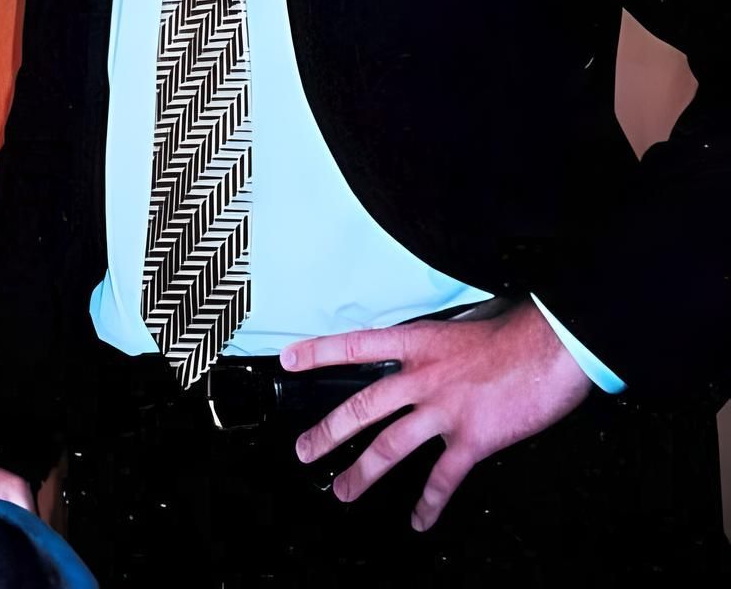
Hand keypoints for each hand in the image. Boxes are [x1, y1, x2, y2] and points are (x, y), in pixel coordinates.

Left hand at [283, 300, 591, 531]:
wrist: (553, 345)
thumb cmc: (517, 331)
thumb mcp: (464, 323)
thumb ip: (439, 343)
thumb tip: (430, 352)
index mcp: (420, 342)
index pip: (356, 345)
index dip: (319, 352)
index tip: (289, 360)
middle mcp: (424, 376)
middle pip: (362, 406)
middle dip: (329, 432)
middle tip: (306, 451)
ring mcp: (444, 409)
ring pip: (390, 446)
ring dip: (363, 473)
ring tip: (344, 491)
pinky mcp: (471, 438)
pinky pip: (442, 478)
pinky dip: (429, 503)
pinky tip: (419, 519)